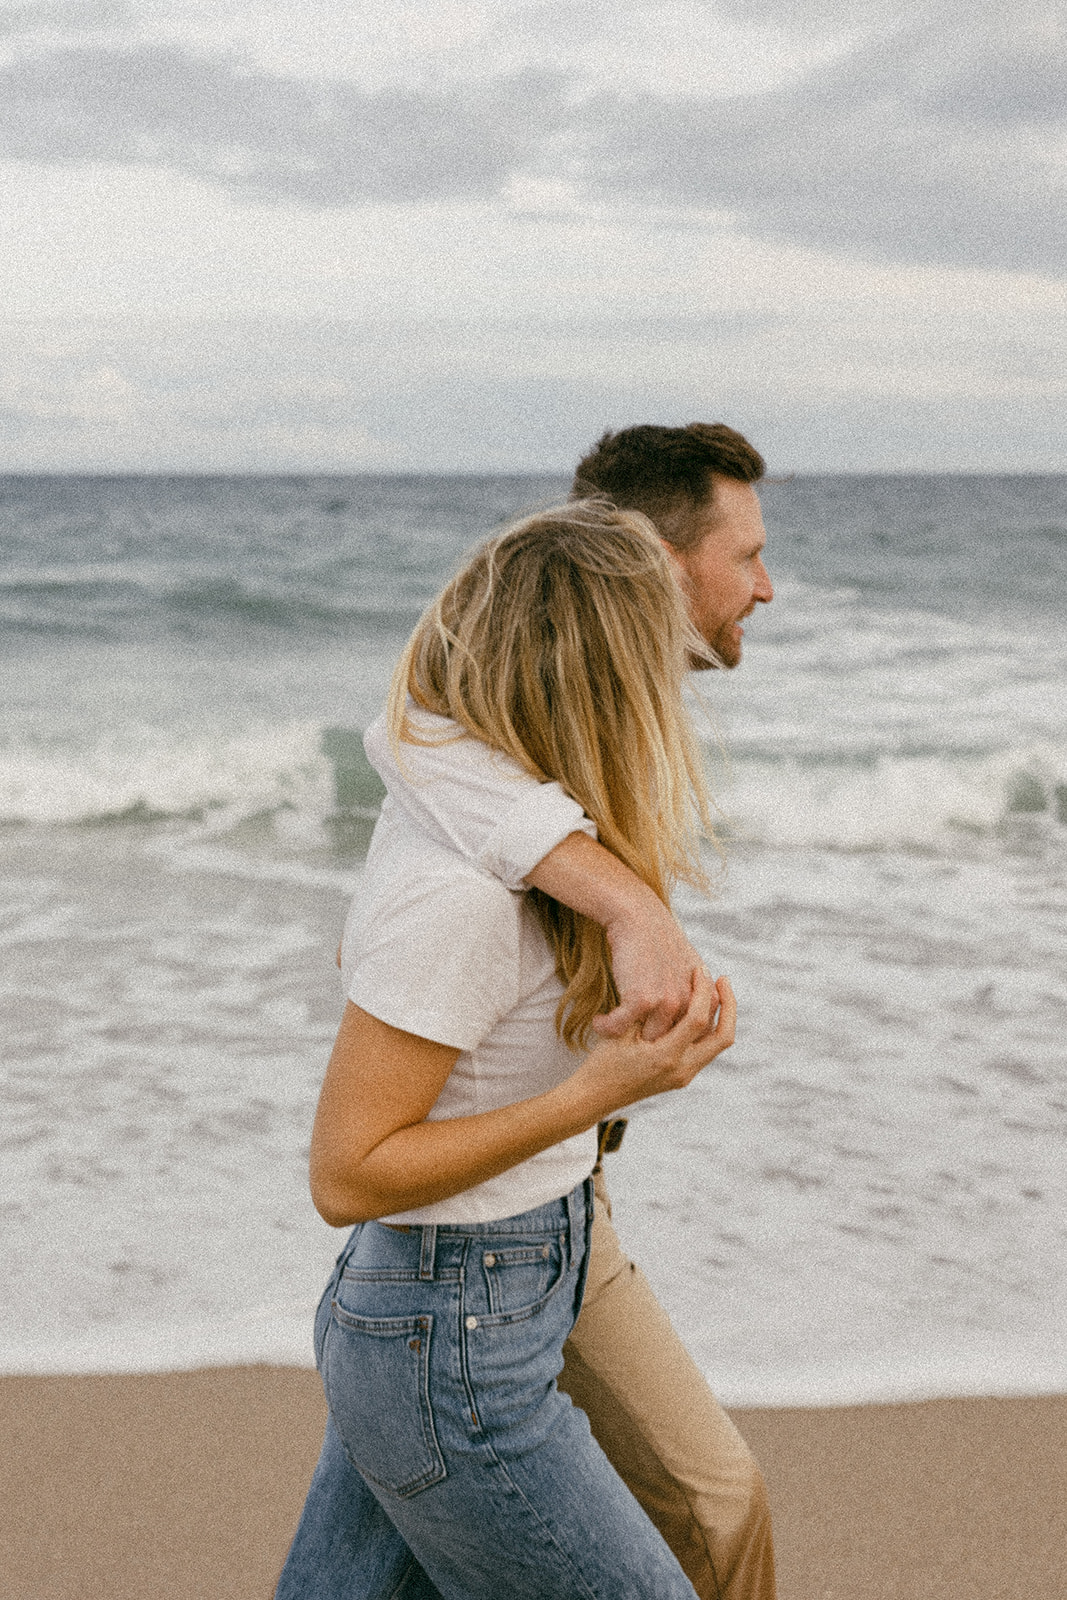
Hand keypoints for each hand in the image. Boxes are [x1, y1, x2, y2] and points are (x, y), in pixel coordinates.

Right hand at [575, 971, 734, 1116]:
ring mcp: (684, 1076)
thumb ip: (647, 1014)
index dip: (702, 991)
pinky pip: (705, 1048)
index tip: (699, 969)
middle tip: (723, 979)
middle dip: (730, 1006)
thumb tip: (671, 988)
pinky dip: (709, 1026)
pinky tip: (698, 1007)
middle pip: (724, 1037)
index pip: (698, 1020)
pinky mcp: (681, 1077)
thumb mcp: (620, 1033)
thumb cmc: (602, 1062)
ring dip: (722, 1016)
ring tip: (714, 989)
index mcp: (666, 1057)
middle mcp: (682, 1070)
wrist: (595, 1098)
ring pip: (717, 1043)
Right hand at [595, 900, 705, 1042]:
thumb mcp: (687, 963)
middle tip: (628, 1044)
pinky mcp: (641, 999)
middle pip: (668, 1041)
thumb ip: (693, 989)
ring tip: (609, 1032)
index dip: (670, 1039)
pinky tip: (598, 1022)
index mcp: (699, 996)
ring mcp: (666, 1002)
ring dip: (623, 1039)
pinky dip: (605, 1026)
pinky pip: (620, 1027)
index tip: (648, 1038)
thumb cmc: (657, 939)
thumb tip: (690, 1008)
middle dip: (648, 1046)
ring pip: (645, 1039)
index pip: (691, 1034)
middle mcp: (687, 1002)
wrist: (639, 916)